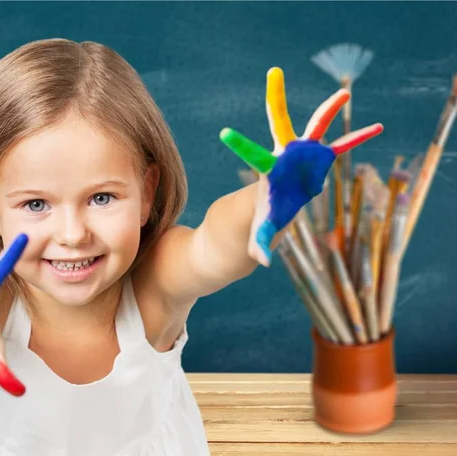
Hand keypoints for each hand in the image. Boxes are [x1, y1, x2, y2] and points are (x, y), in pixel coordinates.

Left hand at [220, 67, 382, 265]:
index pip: (252, 155)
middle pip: (279, 123)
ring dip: (329, 111)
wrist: (270, 214)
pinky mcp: (319, 161)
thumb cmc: (258, 224)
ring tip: (344, 94)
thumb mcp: (260, 235)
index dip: (241, 145)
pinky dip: (358, 139)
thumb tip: (263, 262)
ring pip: (315, 127)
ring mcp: (302, 156)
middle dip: (277, 99)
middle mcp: (283, 156)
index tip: (224, 132)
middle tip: (274, 71)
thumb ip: (261, 244)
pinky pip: (342, 147)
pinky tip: (377, 128)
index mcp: (267, 172)